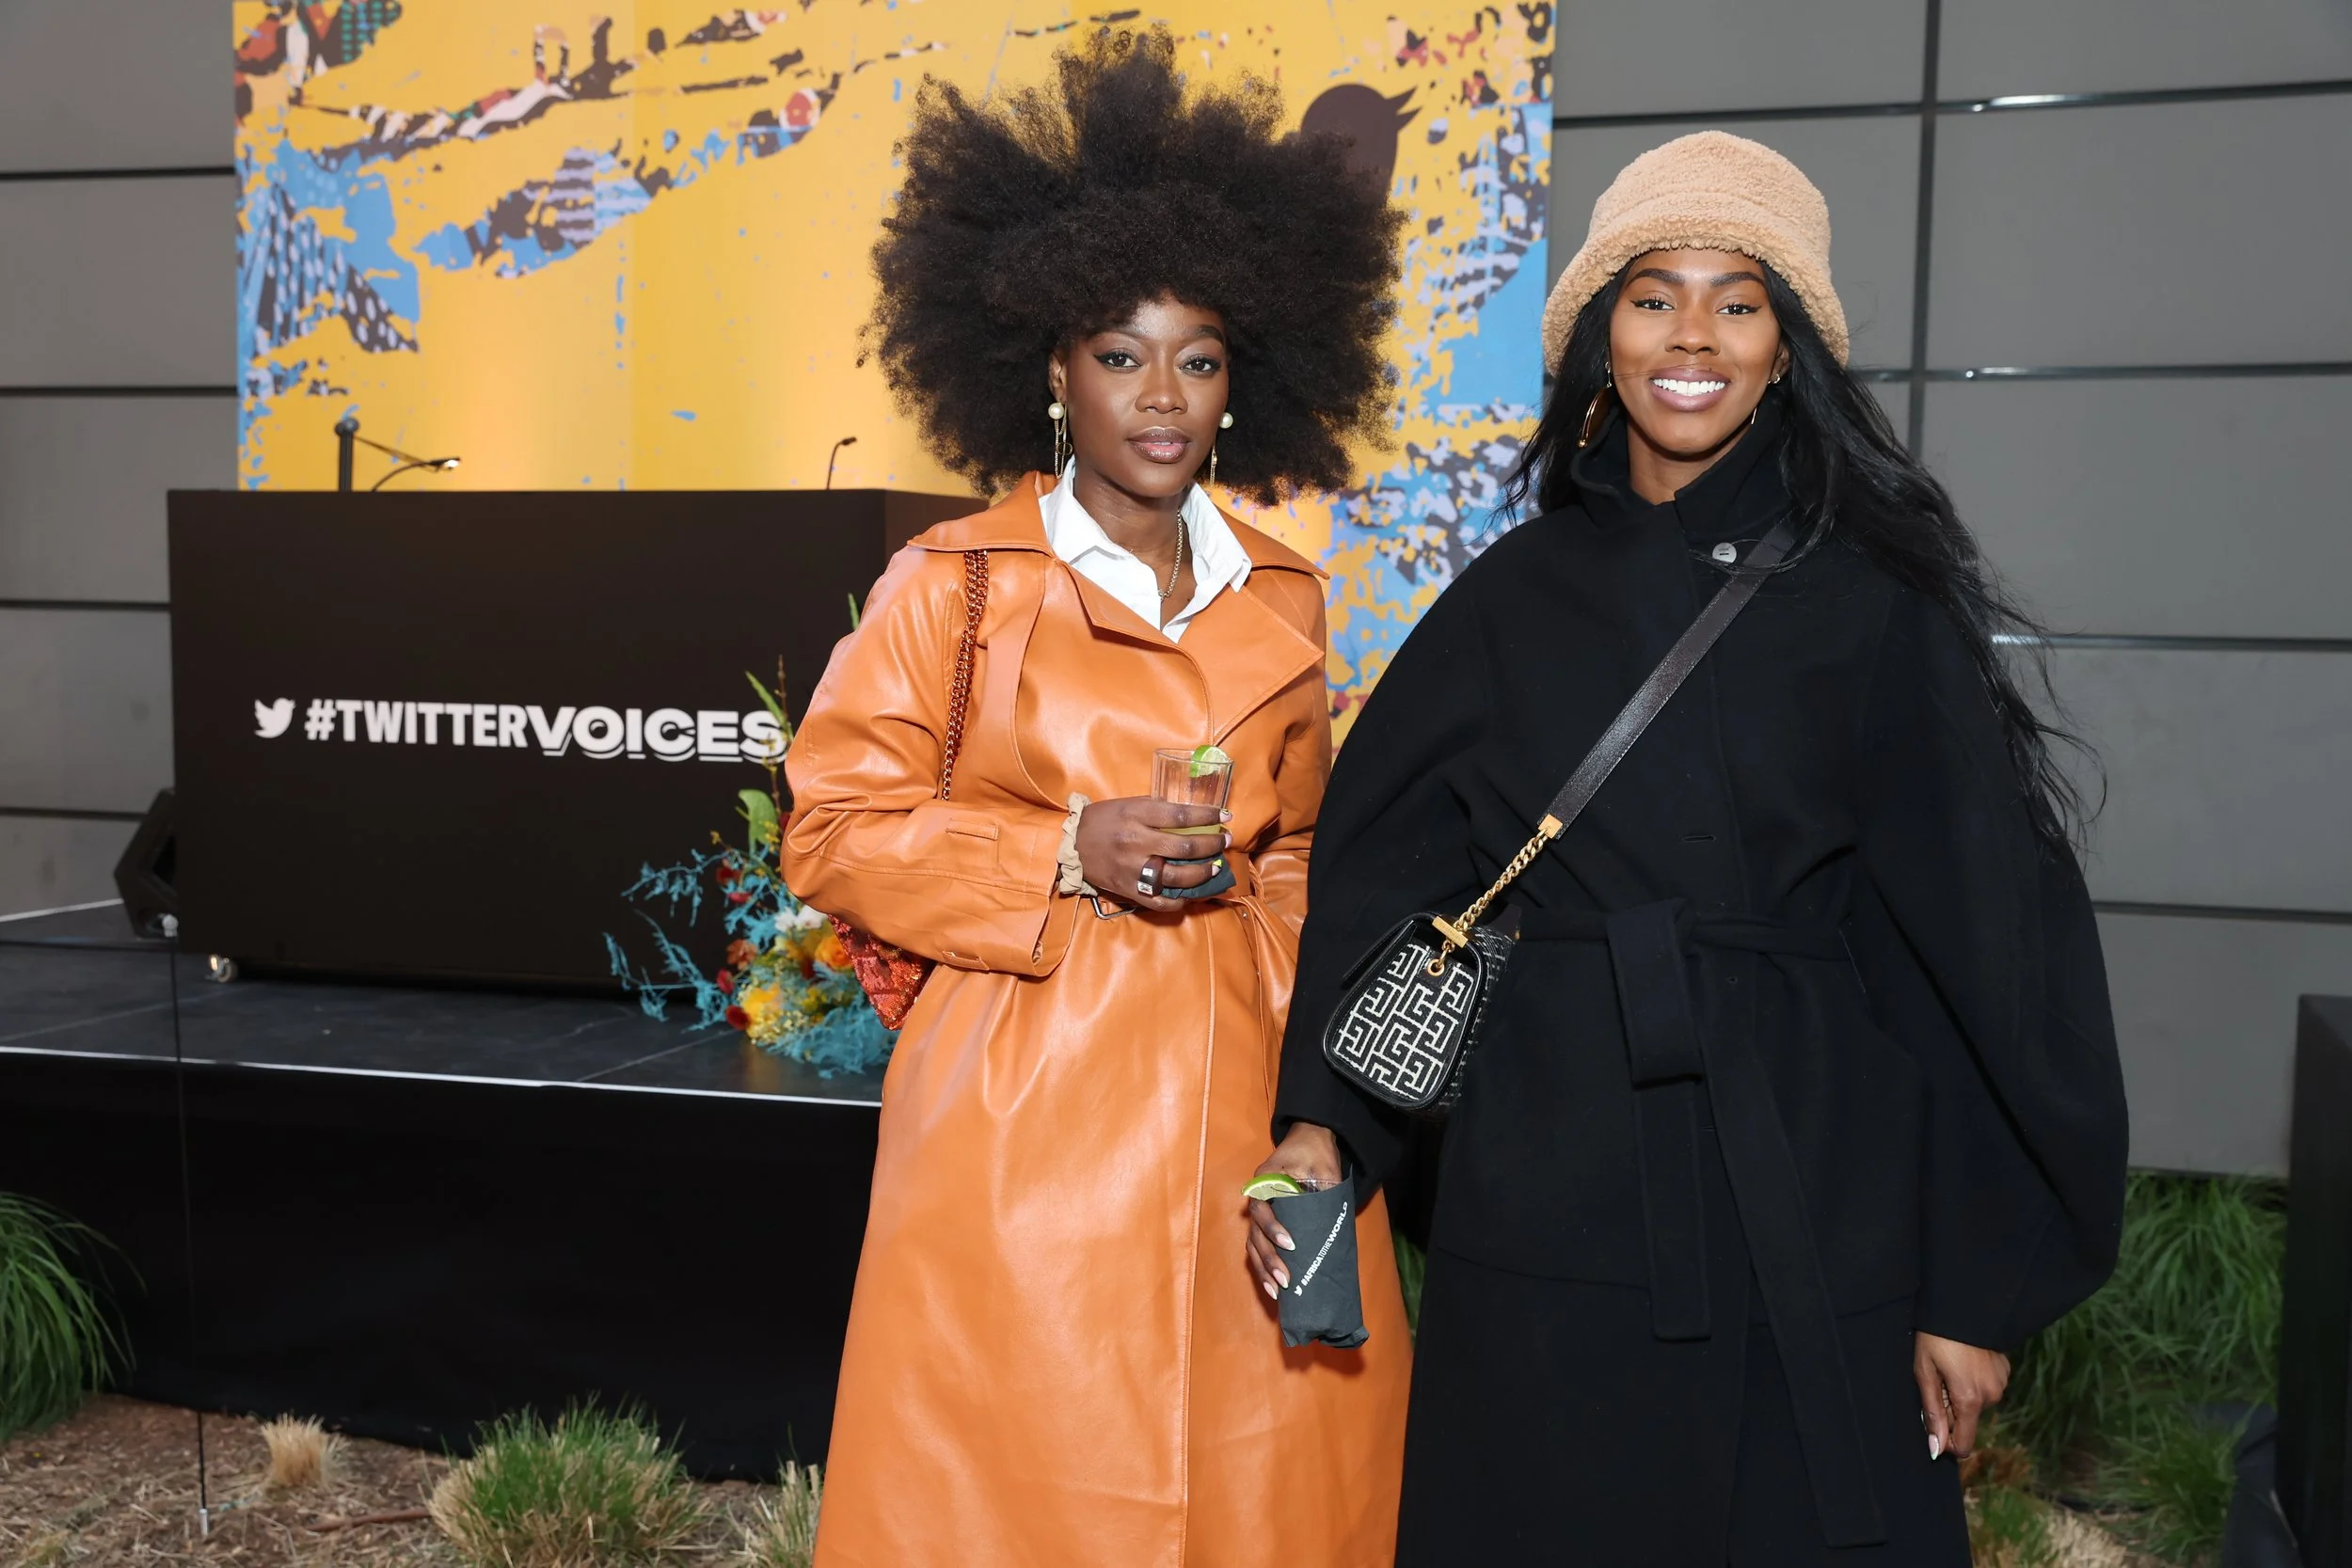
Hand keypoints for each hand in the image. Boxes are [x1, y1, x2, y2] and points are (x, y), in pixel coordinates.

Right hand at [1075, 796, 1229, 912]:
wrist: (1071, 845)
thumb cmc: (1102, 820)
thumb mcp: (1128, 803)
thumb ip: (1157, 808)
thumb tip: (1191, 814)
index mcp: (1136, 815)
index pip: (1180, 815)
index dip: (1207, 816)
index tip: (1225, 816)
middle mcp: (1136, 842)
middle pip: (1184, 847)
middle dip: (1211, 845)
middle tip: (1224, 841)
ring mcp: (1133, 869)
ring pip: (1177, 877)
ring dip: (1202, 873)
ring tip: (1214, 867)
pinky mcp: (1128, 890)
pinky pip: (1160, 902)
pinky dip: (1178, 901)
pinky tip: (1189, 894)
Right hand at [1245, 1122, 1343, 1300]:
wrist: (1310, 1138)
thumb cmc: (1316, 1151)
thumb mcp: (1325, 1165)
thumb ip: (1326, 1189)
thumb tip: (1331, 1225)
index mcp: (1266, 1180)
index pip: (1261, 1208)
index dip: (1272, 1228)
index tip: (1290, 1244)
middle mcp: (1257, 1196)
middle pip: (1254, 1233)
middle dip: (1269, 1259)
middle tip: (1286, 1280)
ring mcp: (1261, 1210)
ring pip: (1253, 1244)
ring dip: (1263, 1268)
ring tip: (1277, 1291)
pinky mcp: (1267, 1221)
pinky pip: (1258, 1246)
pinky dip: (1263, 1266)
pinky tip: (1273, 1286)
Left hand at [1914, 1332, 2008, 1459]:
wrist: (1962, 1307)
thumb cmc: (1935, 1339)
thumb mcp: (1925, 1374)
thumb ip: (1932, 1414)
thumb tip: (1936, 1448)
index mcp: (1969, 1400)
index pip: (1964, 1443)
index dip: (1946, 1442)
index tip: (1933, 1427)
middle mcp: (1991, 1396)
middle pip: (1967, 1420)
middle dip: (1950, 1410)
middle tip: (1936, 1380)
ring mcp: (2001, 1383)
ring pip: (1975, 1403)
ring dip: (1961, 1395)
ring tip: (1948, 1368)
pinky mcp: (2005, 1371)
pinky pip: (1985, 1388)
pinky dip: (1973, 1382)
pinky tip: (1963, 1362)